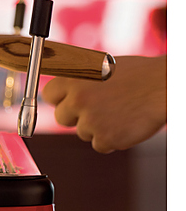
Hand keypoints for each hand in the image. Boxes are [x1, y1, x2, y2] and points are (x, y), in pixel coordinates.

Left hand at [41, 55, 166, 152]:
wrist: (162, 87)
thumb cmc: (137, 74)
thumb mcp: (101, 66)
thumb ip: (79, 79)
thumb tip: (61, 90)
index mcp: (74, 78)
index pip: (48, 95)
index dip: (60, 99)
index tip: (68, 101)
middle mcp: (78, 99)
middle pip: (61, 117)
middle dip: (76, 116)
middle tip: (96, 109)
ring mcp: (90, 120)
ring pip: (82, 132)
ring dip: (96, 127)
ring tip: (118, 112)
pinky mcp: (104, 138)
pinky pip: (99, 145)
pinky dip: (111, 139)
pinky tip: (124, 124)